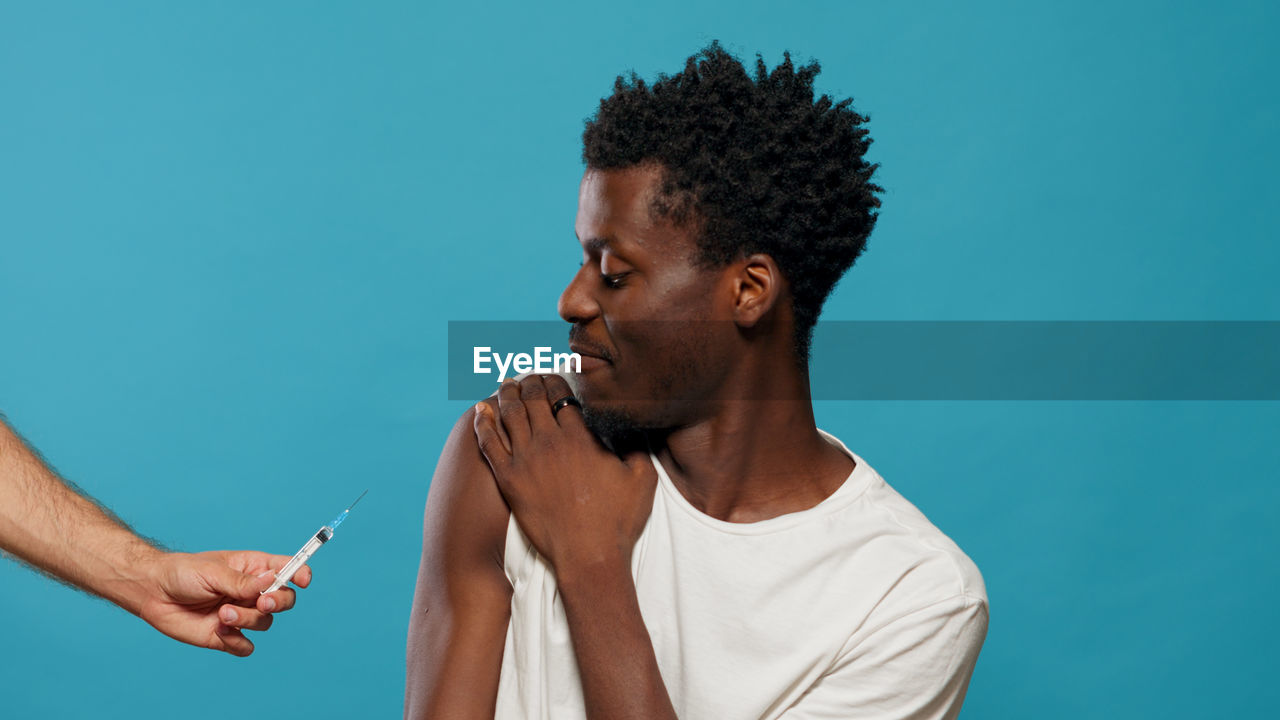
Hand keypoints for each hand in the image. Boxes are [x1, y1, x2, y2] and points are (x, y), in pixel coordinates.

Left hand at [137, 550, 311, 656]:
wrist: (153, 593)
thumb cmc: (183, 574)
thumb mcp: (214, 572)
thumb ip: (243, 582)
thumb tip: (271, 581)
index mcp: (254, 569)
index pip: (288, 569)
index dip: (300, 573)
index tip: (302, 580)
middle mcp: (252, 592)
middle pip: (284, 600)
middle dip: (277, 602)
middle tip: (261, 602)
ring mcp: (241, 614)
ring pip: (265, 623)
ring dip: (247, 620)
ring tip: (223, 613)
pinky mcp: (227, 636)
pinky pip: (246, 646)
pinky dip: (236, 641)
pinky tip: (219, 631)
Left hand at [472, 375, 657, 581]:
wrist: (589, 556)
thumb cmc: (618, 521)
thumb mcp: (642, 477)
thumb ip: (637, 446)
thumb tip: (634, 425)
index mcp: (580, 436)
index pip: (562, 394)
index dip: (557, 380)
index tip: (554, 377)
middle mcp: (550, 441)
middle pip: (533, 398)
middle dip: (530, 381)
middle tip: (528, 376)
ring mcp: (526, 460)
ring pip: (509, 414)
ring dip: (507, 394)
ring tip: (506, 385)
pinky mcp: (509, 480)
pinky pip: (489, 443)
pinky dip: (482, 422)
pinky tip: (480, 410)